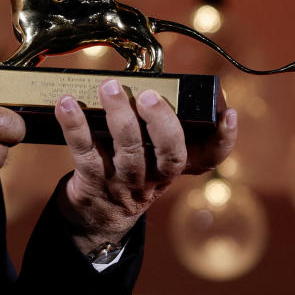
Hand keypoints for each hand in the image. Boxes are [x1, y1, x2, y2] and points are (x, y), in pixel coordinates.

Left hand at [54, 79, 236, 252]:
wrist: (96, 217)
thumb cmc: (126, 169)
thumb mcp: (148, 156)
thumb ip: (153, 126)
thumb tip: (143, 78)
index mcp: (173, 167)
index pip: (209, 159)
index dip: (223, 139)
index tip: (228, 114)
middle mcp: (154, 177)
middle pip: (170, 155)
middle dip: (162, 123)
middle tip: (149, 95)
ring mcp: (124, 182)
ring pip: (128, 152)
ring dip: (118, 117)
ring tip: (109, 87)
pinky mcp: (93, 182)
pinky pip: (84, 152)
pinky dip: (74, 126)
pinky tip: (67, 104)